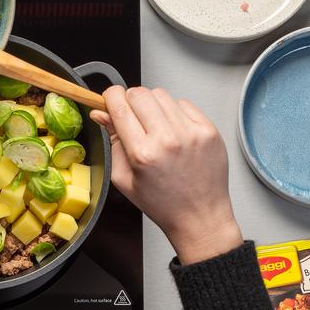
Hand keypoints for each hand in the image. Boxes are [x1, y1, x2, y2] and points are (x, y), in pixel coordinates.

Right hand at [90, 86, 242, 264]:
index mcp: (143, 153)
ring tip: (154, 126)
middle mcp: (168, 139)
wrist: (199, 216)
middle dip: (129, 100)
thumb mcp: (123, 178)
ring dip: (152, 105)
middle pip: (139, 93)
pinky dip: (173, 112)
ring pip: (161, 94)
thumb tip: (101, 114)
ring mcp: (192, 132)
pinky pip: (183, 103)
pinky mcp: (208, 129)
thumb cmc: (162, 203)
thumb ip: (112, 141)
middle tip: (131, 116)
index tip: (109, 100)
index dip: (110, 97)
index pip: (120, 105)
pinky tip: (173, 131)